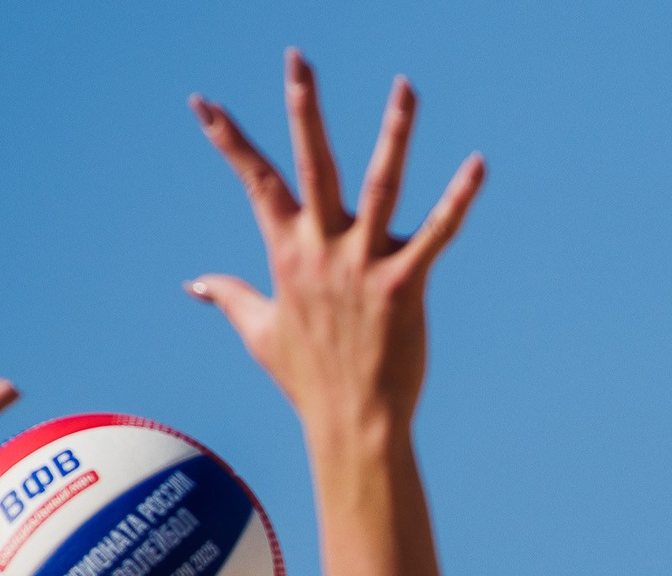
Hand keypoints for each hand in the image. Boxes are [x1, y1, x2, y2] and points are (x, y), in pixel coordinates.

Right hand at [189, 53, 484, 441]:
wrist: (353, 423)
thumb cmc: (308, 380)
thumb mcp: (259, 333)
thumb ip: (227, 297)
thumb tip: (193, 283)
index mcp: (287, 252)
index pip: (254, 181)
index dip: (228, 140)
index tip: (202, 102)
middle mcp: (322, 249)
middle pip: (310, 162)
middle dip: (302, 107)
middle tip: (298, 57)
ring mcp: (363, 265)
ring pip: (380, 183)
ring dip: (394, 132)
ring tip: (405, 85)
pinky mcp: (404, 284)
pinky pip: (436, 233)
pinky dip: (458, 199)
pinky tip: (478, 164)